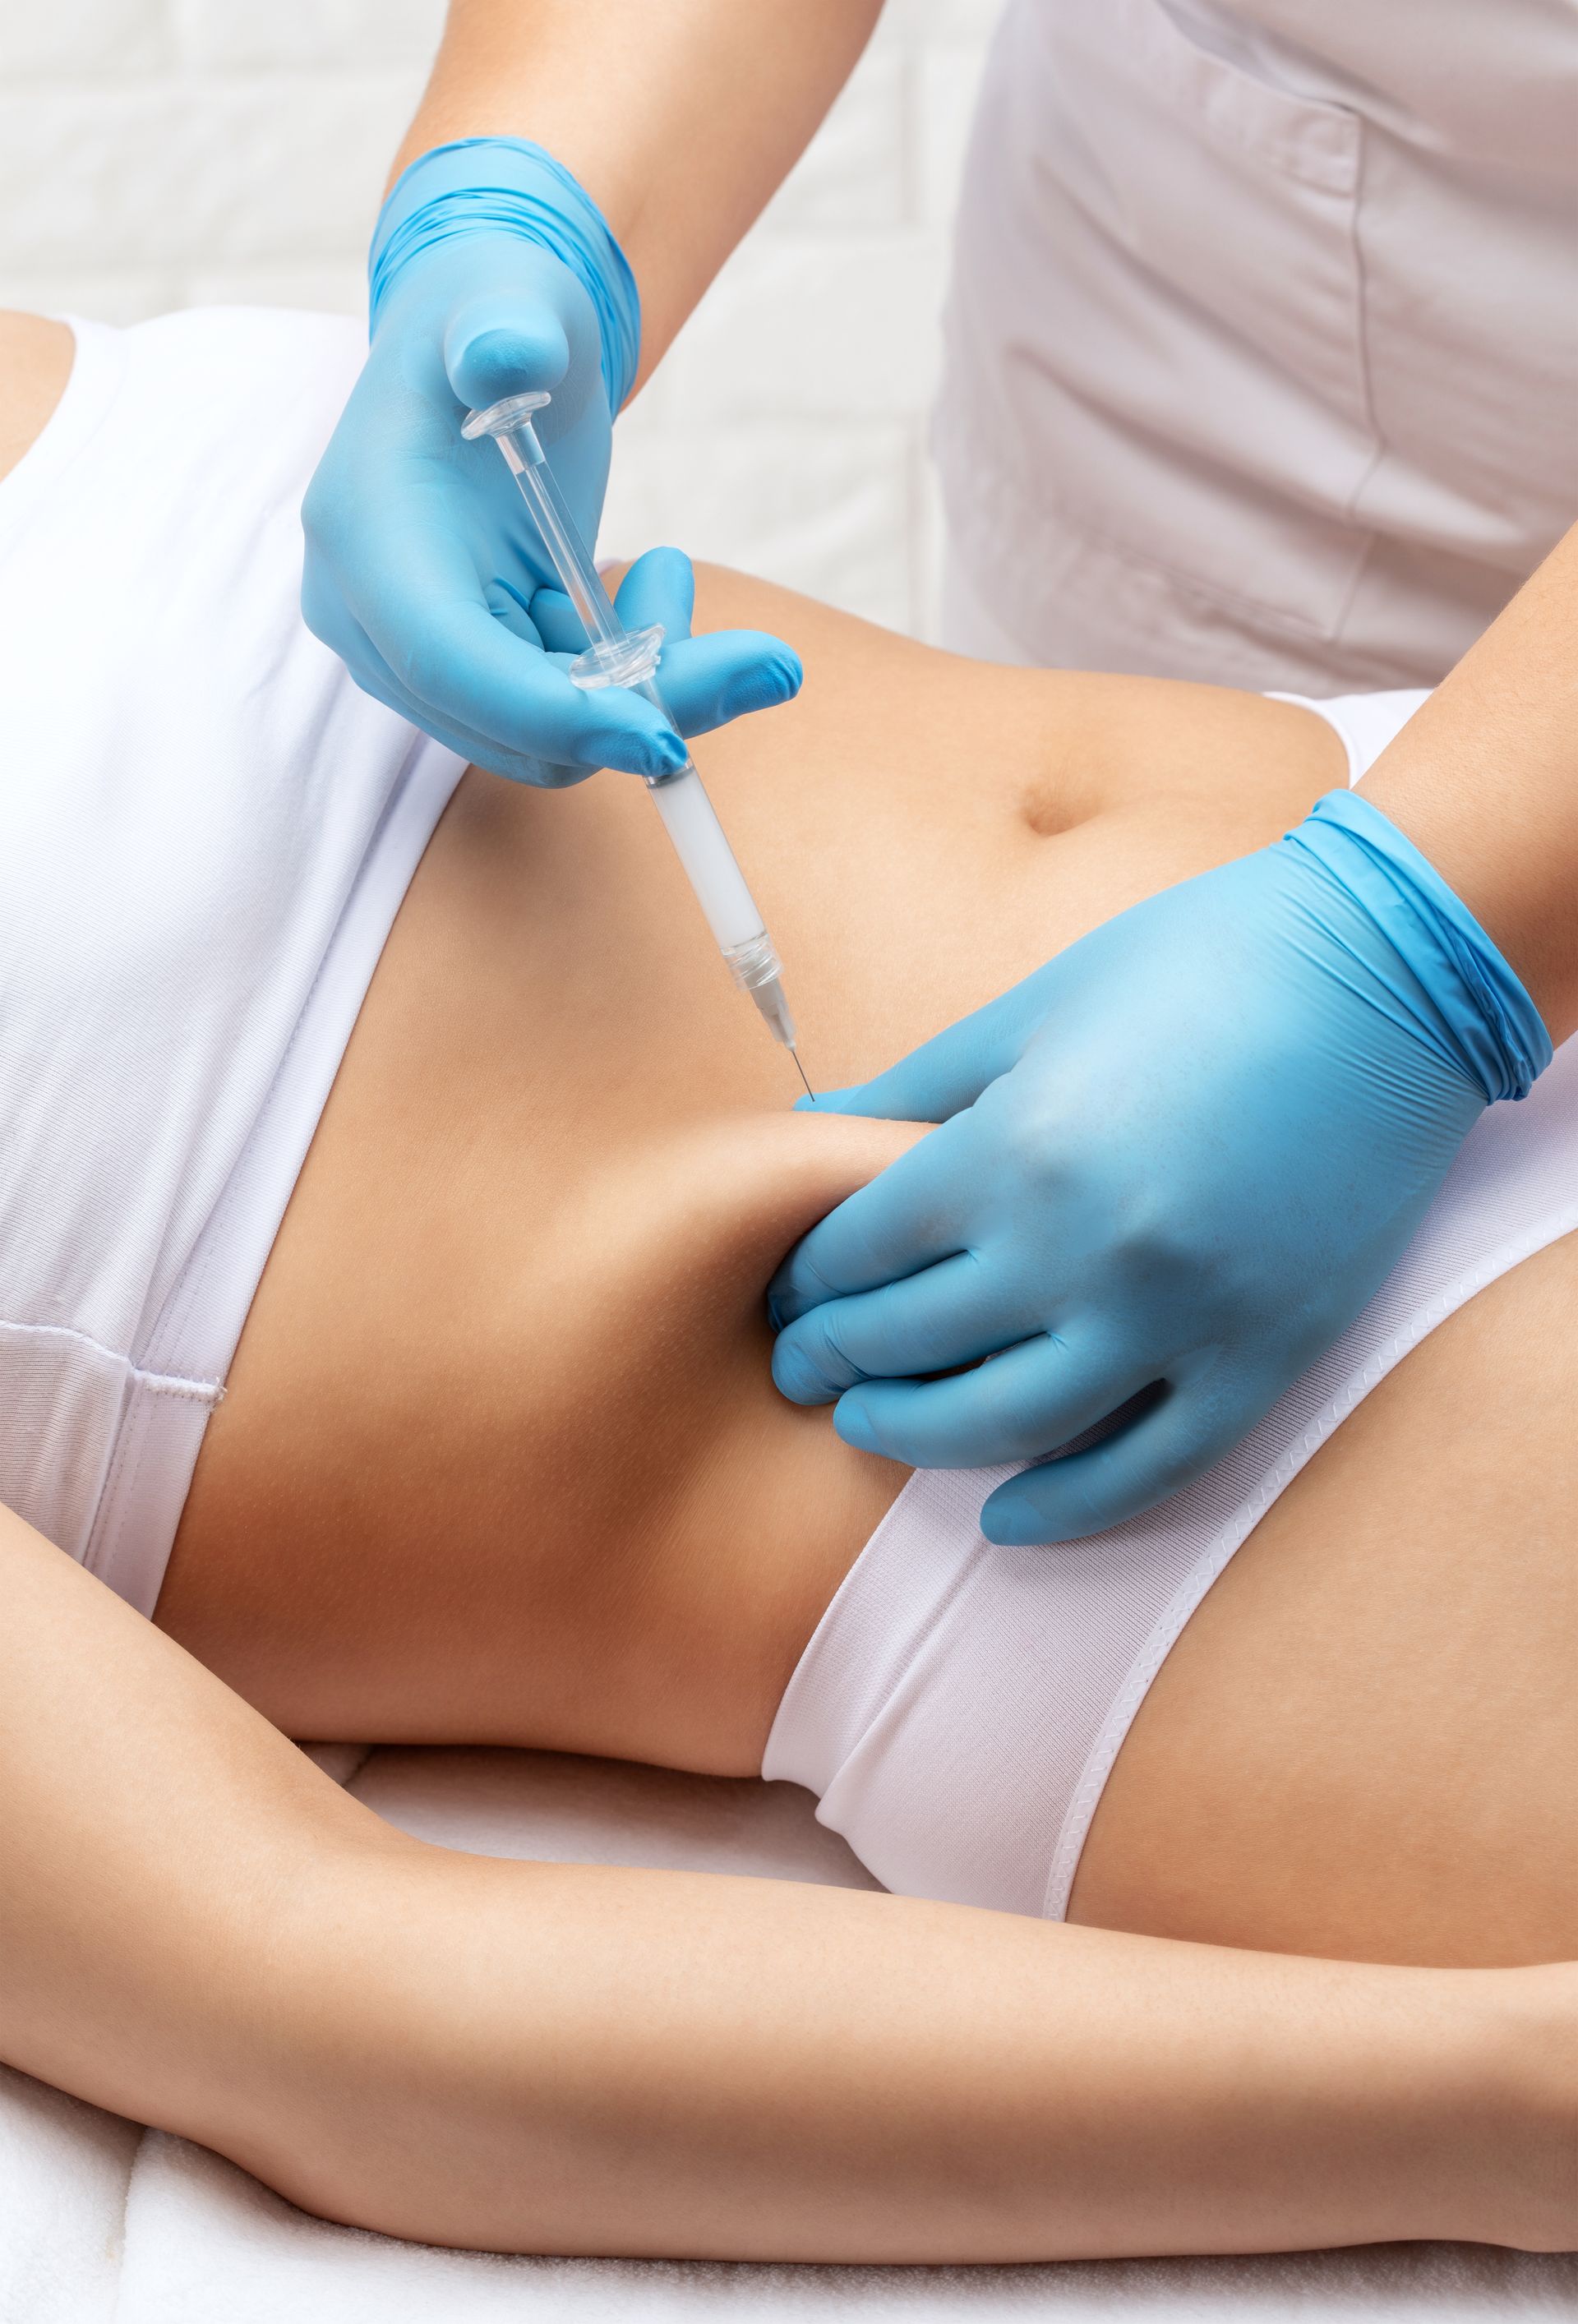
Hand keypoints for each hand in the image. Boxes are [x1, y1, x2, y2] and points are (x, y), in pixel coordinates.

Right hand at [301, 139, 800, 785]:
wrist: (489, 342)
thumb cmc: (500, 314)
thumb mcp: (511, 298)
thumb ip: (507, 325)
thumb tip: (506, 354)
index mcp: (367, 535)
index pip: (452, 663)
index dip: (560, 714)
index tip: (668, 737)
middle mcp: (370, 615)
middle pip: (512, 724)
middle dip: (642, 709)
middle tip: (764, 661)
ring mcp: (413, 654)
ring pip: (548, 739)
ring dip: (645, 685)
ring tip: (668, 573)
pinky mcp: (467, 670)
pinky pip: (563, 718)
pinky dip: (627, 679)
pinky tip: (643, 589)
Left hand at [770, 794, 1549, 1543]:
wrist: (1387, 975)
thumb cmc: (1196, 965)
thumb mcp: (1032, 1010)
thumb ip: (911, 1090)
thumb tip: (797, 1133)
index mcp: (1017, 1150)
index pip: (864, 1250)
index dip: (808, 1280)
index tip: (788, 1293)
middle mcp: (1084, 1250)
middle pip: (911, 1341)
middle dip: (834, 1358)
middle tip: (801, 1366)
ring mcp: (1177, 1317)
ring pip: (1005, 1424)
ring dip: (914, 1437)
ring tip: (869, 1426)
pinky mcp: (1261, 1357)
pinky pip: (1146, 1467)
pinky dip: (1065, 1505)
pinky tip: (1003, 1516)